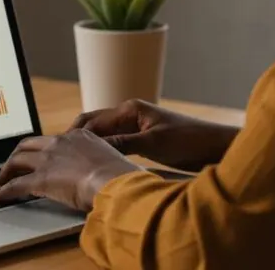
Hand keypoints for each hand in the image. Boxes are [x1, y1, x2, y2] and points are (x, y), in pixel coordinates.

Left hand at [0, 129, 141, 211]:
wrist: (115, 181)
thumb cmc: (120, 175)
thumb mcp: (110, 160)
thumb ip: (101, 162)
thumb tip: (106, 172)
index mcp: (79, 135)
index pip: (52, 140)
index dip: (42, 150)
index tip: (38, 158)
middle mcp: (60, 142)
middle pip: (28, 144)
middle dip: (16, 156)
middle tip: (11, 168)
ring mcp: (48, 159)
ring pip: (17, 160)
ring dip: (5, 172)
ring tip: (0, 183)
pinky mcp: (40, 179)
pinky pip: (15, 185)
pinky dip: (3, 191)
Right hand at [69, 99, 239, 171]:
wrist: (215, 146)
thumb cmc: (189, 141)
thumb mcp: (153, 144)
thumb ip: (122, 143)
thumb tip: (92, 147)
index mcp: (130, 109)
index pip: (92, 120)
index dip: (74, 135)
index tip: (59, 150)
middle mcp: (130, 114)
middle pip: (93, 125)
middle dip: (76, 140)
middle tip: (59, 157)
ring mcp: (136, 127)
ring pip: (103, 136)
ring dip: (89, 147)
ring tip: (71, 163)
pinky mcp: (142, 140)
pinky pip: (115, 144)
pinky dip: (103, 152)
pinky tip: (96, 165)